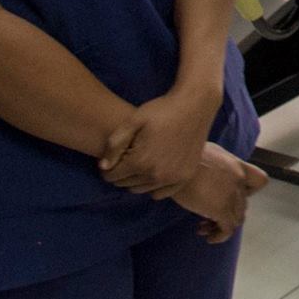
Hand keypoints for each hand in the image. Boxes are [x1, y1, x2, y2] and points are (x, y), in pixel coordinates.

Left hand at [100, 86, 221, 194]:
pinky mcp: (185, 177)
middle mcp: (156, 175)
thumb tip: (103, 167)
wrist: (195, 105)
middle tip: (127, 157)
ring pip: (142, 190)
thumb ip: (114, 145)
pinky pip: (161, 193)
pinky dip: (154, 186)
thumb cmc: (162, 109)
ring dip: (137, 179)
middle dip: (122, 173)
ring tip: (141, 162)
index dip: (108, 167)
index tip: (113, 157)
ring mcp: (172, 178)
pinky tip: (155, 171)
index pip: (112, 176)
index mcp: (140, 162)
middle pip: (126, 184)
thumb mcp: (133, 121)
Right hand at [170, 142, 267, 243]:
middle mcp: (239, 179)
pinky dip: (220, 236)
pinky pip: (228, 229)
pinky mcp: (222, 209)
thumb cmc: (183, 156)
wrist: (176, 161)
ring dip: (222, 226)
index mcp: (237, 165)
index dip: (249, 192)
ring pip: (237, 219)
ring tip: (205, 228)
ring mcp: (232, 194)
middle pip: (243, 205)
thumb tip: (204, 174)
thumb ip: (213, 164)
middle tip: (208, 218)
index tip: (231, 197)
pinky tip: (209, 238)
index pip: (260, 181)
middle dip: (227, 213)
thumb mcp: (205, 153)